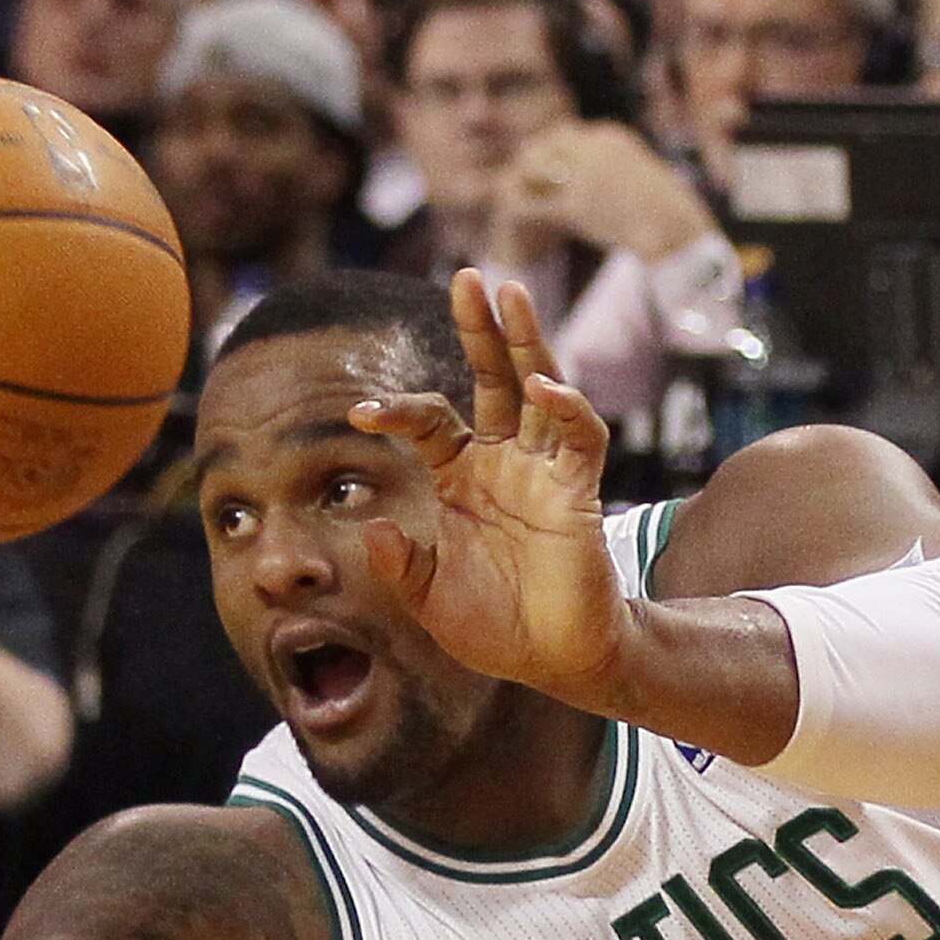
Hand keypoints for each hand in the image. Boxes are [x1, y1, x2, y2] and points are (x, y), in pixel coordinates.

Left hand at [350, 268, 629, 701]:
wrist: (553, 661)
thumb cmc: (493, 628)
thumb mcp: (426, 599)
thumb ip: (398, 564)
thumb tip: (375, 526)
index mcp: (462, 477)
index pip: (430, 421)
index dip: (398, 410)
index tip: (361, 413)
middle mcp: (504, 462)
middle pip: (492, 378)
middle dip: (481, 328)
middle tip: (467, 277)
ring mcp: (543, 472)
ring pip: (538, 389)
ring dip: (526, 342)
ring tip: (510, 293)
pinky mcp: (578, 492)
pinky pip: (579, 439)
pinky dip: (565, 410)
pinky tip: (542, 387)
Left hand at [488, 120, 715, 268]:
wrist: (677, 231)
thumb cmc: (671, 210)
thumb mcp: (648, 176)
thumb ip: (625, 168)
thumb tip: (622, 172)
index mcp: (612, 137)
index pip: (569, 134)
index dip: (552, 148)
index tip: (541, 158)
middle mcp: (594, 150)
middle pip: (548, 146)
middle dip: (533, 160)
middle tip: (520, 176)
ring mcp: (583, 178)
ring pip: (537, 171)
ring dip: (523, 181)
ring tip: (510, 193)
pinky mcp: (575, 206)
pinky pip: (536, 203)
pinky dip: (520, 208)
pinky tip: (509, 216)